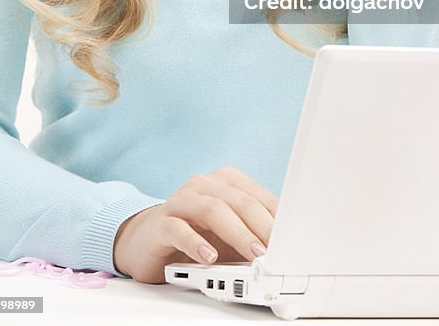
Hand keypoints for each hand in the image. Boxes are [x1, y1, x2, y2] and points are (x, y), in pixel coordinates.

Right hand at [113, 166, 277, 283]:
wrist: (147, 240)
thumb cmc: (195, 236)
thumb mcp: (227, 236)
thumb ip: (249, 236)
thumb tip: (280, 251)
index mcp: (226, 182)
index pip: (257, 196)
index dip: (276, 217)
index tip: (291, 239)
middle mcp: (204, 185)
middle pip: (238, 200)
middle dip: (261, 226)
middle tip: (276, 250)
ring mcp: (181, 200)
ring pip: (213, 210)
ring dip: (237, 234)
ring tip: (253, 255)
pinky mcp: (161, 222)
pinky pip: (180, 229)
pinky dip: (196, 244)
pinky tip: (209, 258)